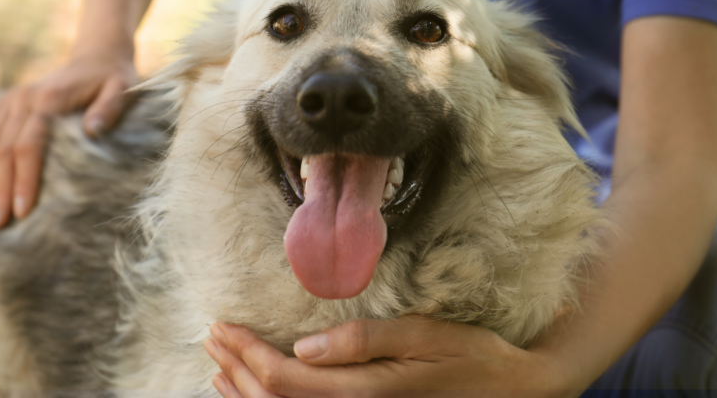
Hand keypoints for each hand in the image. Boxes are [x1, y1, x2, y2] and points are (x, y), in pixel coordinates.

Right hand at [0, 51, 137, 227]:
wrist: (98, 55)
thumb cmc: (113, 79)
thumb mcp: (121, 90)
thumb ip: (108, 110)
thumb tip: (92, 131)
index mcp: (48, 100)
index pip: (27, 146)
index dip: (23, 180)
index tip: (22, 211)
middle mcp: (23, 98)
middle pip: (2, 149)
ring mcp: (12, 98)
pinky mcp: (7, 100)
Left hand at [204, 316, 572, 396]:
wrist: (506, 388)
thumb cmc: (468, 354)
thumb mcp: (422, 335)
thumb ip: (364, 341)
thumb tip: (304, 348)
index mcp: (364, 392)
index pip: (286, 380)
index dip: (247, 354)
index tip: (221, 326)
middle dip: (238, 368)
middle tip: (211, 336)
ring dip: (246, 390)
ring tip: (219, 364)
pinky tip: (255, 390)